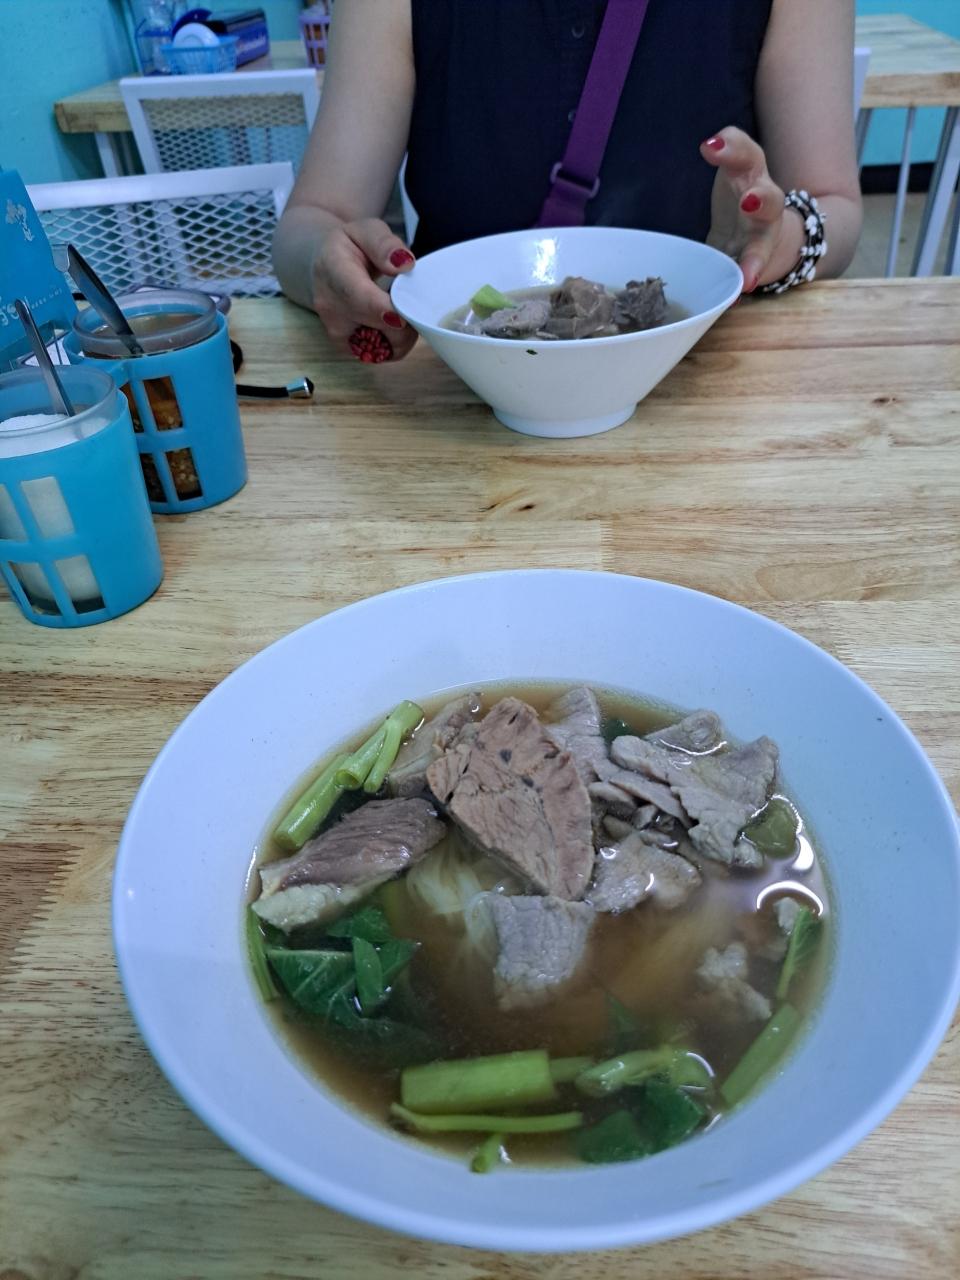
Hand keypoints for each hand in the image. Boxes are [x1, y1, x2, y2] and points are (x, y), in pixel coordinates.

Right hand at [310, 217, 417, 358]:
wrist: (324, 265)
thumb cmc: (349, 247)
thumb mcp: (365, 230)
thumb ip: (383, 243)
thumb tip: (403, 264)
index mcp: (333, 270)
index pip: (360, 298)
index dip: (386, 311)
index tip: (404, 317)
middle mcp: (330, 306)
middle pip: (378, 328)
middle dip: (406, 322)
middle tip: (414, 303)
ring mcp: (335, 329)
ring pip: (382, 349)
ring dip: (401, 336)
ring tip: (401, 312)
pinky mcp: (344, 346)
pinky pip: (379, 355)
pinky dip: (392, 343)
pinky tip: (390, 324)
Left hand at [700, 127, 791, 293]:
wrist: (764, 235)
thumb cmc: (738, 199)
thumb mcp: (734, 172)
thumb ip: (726, 157)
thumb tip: (698, 153)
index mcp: (750, 173)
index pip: (745, 152)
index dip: (732, 146)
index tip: (709, 147)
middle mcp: (763, 199)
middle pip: (768, 195)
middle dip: (761, 197)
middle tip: (749, 201)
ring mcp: (764, 230)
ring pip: (767, 242)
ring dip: (757, 251)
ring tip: (748, 272)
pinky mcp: (760, 255)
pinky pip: (756, 265)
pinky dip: (750, 275)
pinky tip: (744, 287)